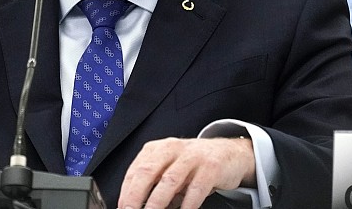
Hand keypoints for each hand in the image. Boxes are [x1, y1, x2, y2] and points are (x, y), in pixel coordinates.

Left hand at [117, 136, 255, 208]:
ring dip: (157, 202)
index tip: (121, 208)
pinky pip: (196, 189)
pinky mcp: (210, 167)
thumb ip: (154, 185)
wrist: (229, 153)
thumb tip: (136, 206)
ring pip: (169, 180)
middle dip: (135, 196)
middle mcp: (172, 149)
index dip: (125, 191)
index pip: (135, 169)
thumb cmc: (194, 163)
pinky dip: (187, 205)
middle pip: (148, 171)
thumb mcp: (170, 168)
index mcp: (158, 149)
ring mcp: (192, 156)